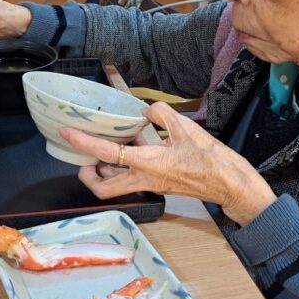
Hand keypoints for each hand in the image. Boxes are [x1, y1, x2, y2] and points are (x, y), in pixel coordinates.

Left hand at [60, 102, 277, 225]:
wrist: (229, 183)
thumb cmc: (211, 160)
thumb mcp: (185, 128)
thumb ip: (160, 114)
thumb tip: (147, 110)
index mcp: (147, 164)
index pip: (106, 154)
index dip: (83, 142)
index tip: (68, 132)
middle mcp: (144, 179)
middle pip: (104, 188)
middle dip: (88, 177)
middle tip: (82, 160)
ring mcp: (151, 185)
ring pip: (117, 185)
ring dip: (105, 172)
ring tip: (103, 152)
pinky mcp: (159, 184)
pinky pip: (134, 178)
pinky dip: (126, 166)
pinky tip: (134, 146)